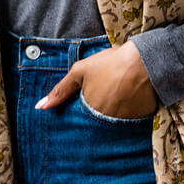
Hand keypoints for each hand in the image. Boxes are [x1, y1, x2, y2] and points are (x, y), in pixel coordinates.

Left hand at [35, 41, 157, 118]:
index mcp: (90, 111)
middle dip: (99, 112)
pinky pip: (131, 120)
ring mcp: (125, 122)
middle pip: (98, 121)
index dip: (84, 110)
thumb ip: (60, 90)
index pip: (81, 120)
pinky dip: (130, 112)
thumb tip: (39, 107)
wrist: (144, 61)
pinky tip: (131, 97)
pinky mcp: (141, 120)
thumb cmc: (110, 63)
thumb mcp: (80, 71)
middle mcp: (107, 121)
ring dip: (115, 112)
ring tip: (120, 94)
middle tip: (107, 95)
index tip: (90, 99)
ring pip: (115, 122)